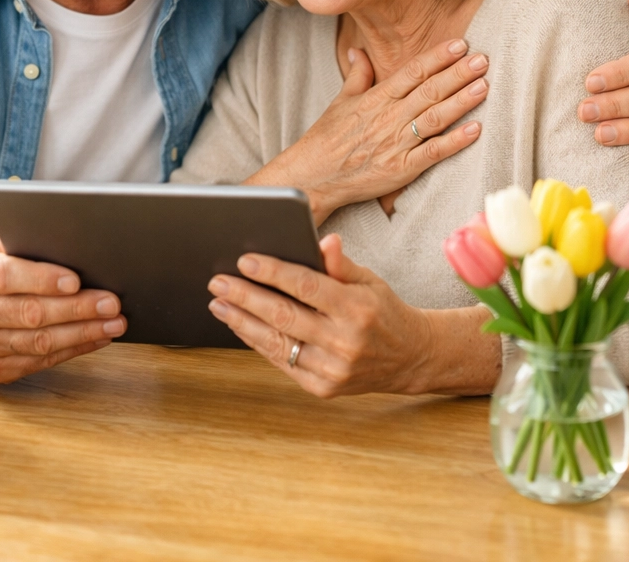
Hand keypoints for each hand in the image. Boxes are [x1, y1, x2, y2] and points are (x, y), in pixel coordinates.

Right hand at [0, 228, 126, 382]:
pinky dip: (72, 350)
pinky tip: (96, 338)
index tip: (75, 280)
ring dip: (83, 333)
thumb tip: (66, 238)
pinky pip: (39, 362)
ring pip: (38, 342)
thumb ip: (18, 238)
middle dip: (77, 309)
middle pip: (30, 313)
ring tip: (114, 323)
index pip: (6, 277)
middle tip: (111, 302)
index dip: (42, 279)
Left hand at [207, 234, 432, 396]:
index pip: (306, 286)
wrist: (410, 357)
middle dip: (246, 297)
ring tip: (219, 304)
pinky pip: (283, 362)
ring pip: (278, 342)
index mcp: (357, 308)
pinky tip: (241, 326)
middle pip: (284, 315)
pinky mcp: (323, 388)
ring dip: (243, 322)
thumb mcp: (369, 280)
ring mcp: (333, 369)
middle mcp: (345, 341)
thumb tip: (325, 240)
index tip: (244, 260)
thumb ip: (341, 264)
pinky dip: (258, 343)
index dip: (273, 272)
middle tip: (218, 282)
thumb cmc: (384, 311)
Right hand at [246, 40, 488, 223]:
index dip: (437, 57)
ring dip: (461, 101)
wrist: (313, 175)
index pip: (412, 72)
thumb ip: (357, 76)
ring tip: (483, 85)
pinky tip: (475, 129)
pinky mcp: (401, 168)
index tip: (460, 44)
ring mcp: (396, 143)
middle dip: (458, 73)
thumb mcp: (340, 102)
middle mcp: (388, 118)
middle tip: (482, 60)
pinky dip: (455, 141)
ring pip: (435, 117)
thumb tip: (359, 51)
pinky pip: (433, 153)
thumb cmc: (326, 139)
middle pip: (429, 90)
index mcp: (375, 99)